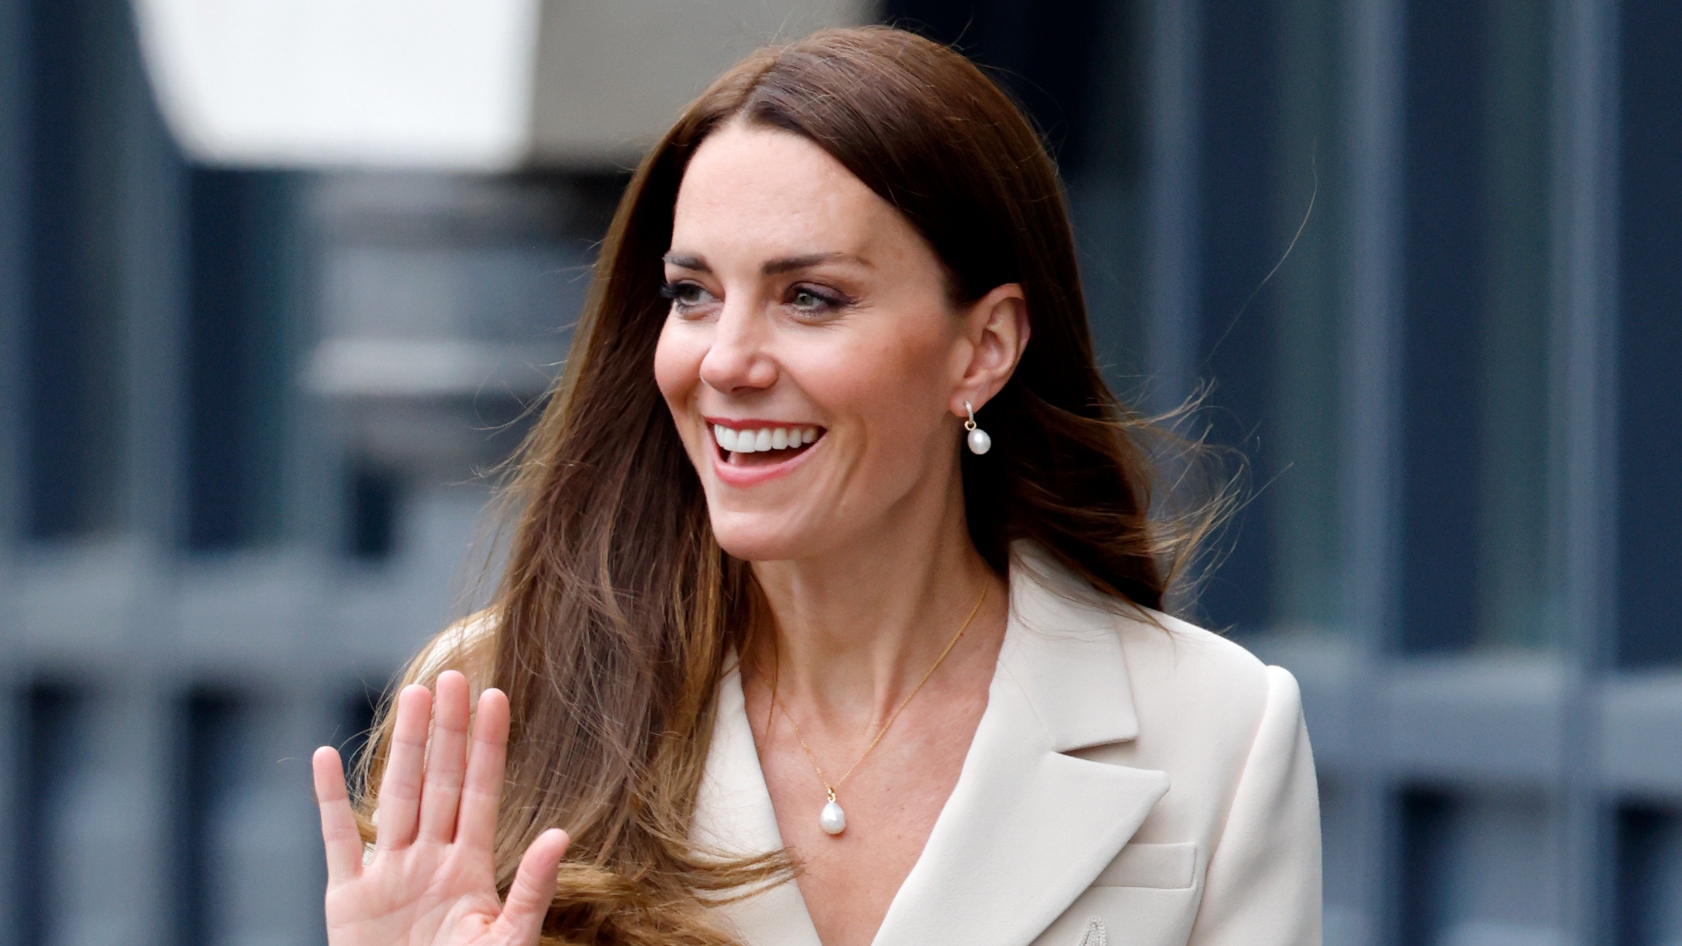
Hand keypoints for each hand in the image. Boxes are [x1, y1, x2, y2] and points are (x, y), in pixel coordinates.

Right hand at [312, 671, 569, 945]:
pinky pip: (338, 840)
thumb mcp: (506, 940)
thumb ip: (531, 890)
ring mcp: (389, 876)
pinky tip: (326, 756)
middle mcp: (430, 862)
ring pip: (396, 797)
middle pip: (440, 782)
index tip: (495, 697)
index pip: (481, 792)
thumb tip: (562, 836)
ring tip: (412, 694)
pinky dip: (330, 801)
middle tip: (451, 675)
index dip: (488, 746)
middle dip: (446, 730)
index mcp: (471, 870)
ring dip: (403, 747)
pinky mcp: (348, 900)